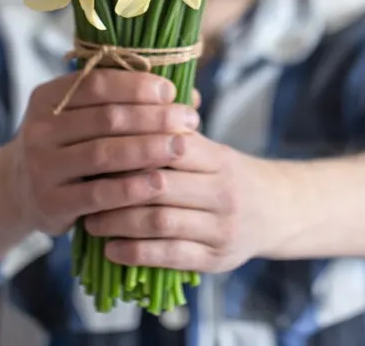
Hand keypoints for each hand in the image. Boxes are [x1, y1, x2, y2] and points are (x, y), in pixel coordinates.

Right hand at [2, 69, 200, 235]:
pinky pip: (98, 194)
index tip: (170, 91)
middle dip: (153, 117)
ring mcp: (42, 167)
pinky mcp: (50, 203)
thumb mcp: (85, 117)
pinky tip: (159, 183)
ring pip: (103, 154)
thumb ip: (129, 102)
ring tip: (182, 147)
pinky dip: (132, 188)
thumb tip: (191, 94)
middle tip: (189, 119)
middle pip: (106, 118)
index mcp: (48, 97)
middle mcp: (39, 129)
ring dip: (148, 149)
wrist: (18, 191)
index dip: (137, 85)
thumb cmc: (69, 145)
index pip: (97, 83)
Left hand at [85, 135, 291, 273]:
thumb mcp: (213, 150)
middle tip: (85, 187)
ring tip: (91, 221)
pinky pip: (169, 256)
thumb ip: (176, 134)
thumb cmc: (230, 175)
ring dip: (119, 222)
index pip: (172, 146)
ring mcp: (221, 228)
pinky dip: (135, 253)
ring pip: (160, 222)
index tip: (99, 147)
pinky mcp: (216, 259)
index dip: (132, 145)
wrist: (278, 212)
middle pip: (161, 185)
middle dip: (116, 187)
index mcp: (220, 159)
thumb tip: (128, 104)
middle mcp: (224, 192)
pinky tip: (111, 248)